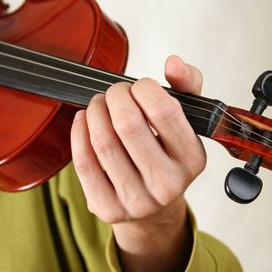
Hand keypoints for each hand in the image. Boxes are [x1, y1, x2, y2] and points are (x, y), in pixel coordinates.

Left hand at [71, 55, 205, 271]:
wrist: (154, 209)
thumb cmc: (167, 155)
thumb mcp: (187, 122)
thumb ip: (186, 87)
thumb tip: (173, 62)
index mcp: (192, 159)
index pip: (164, 110)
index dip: (144, 88)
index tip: (139, 87)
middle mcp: (168, 184)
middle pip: (128, 124)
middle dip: (115, 96)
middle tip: (115, 93)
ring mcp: (138, 200)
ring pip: (103, 142)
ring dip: (95, 111)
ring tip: (99, 104)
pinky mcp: (109, 208)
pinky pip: (84, 163)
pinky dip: (79, 133)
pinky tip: (83, 121)